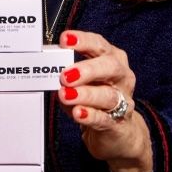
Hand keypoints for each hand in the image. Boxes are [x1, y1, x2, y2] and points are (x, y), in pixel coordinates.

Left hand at [56, 29, 152, 171]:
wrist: (118, 132)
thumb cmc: (98, 99)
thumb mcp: (83, 82)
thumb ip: (69, 75)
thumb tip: (49, 71)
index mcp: (112, 60)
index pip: (99, 45)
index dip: (83, 41)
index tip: (65, 39)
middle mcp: (121, 77)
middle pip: (110, 67)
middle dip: (87, 69)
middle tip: (65, 75)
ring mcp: (123, 101)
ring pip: (107, 95)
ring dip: (85, 94)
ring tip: (66, 95)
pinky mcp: (118, 123)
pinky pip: (104, 118)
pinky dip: (90, 115)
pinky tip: (78, 113)